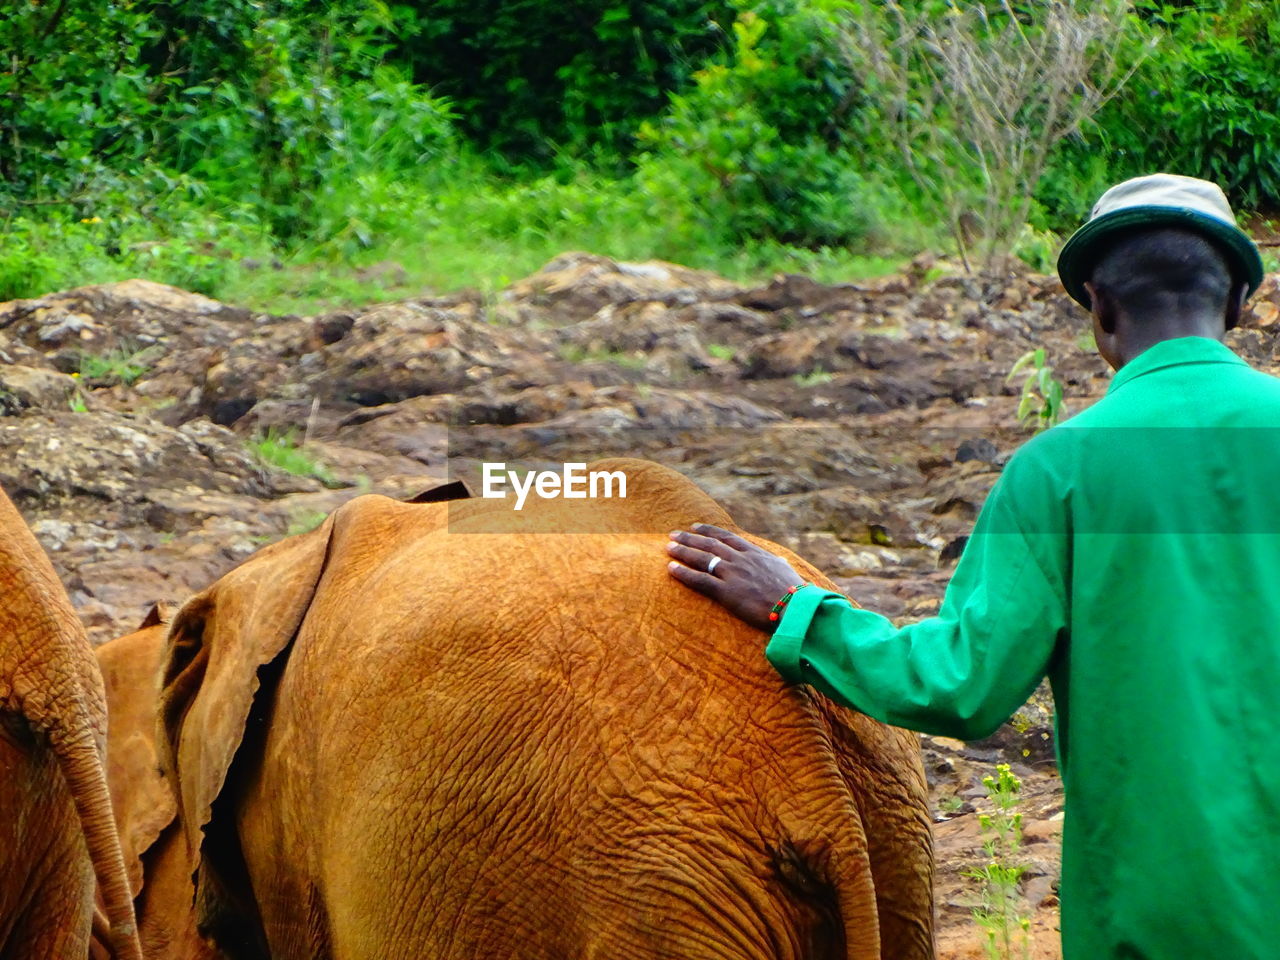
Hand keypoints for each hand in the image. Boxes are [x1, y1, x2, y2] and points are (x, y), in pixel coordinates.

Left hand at [665, 523, 805, 632]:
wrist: (795, 608)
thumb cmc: (795, 592)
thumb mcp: (785, 570)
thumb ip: (777, 564)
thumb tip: (780, 562)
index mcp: (755, 553)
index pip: (727, 537)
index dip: (708, 531)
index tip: (695, 527)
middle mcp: (741, 560)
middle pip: (709, 545)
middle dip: (689, 538)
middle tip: (673, 534)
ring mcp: (733, 574)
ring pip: (702, 559)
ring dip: (683, 551)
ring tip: (668, 547)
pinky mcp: (727, 592)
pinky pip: (700, 580)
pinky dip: (684, 573)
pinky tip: (671, 568)